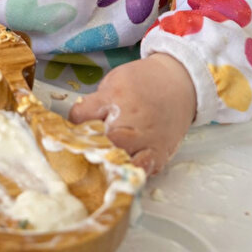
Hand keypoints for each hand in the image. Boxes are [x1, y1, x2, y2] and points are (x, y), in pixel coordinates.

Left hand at [69, 53, 196, 174]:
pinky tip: (123, 169)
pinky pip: (142, 169)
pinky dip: (130, 171)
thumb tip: (79, 122)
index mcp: (114, 96)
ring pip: (119, 158)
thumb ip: (97, 102)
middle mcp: (130, 118)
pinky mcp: (159, 152)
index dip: (73, 123)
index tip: (73, 128)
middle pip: (100, 141)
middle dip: (88, 146)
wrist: (179, 82)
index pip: (81, 115)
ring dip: (107, 161)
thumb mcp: (114, 80)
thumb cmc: (142, 81)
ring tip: (100, 162)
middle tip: (84, 150)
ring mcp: (146, 138)